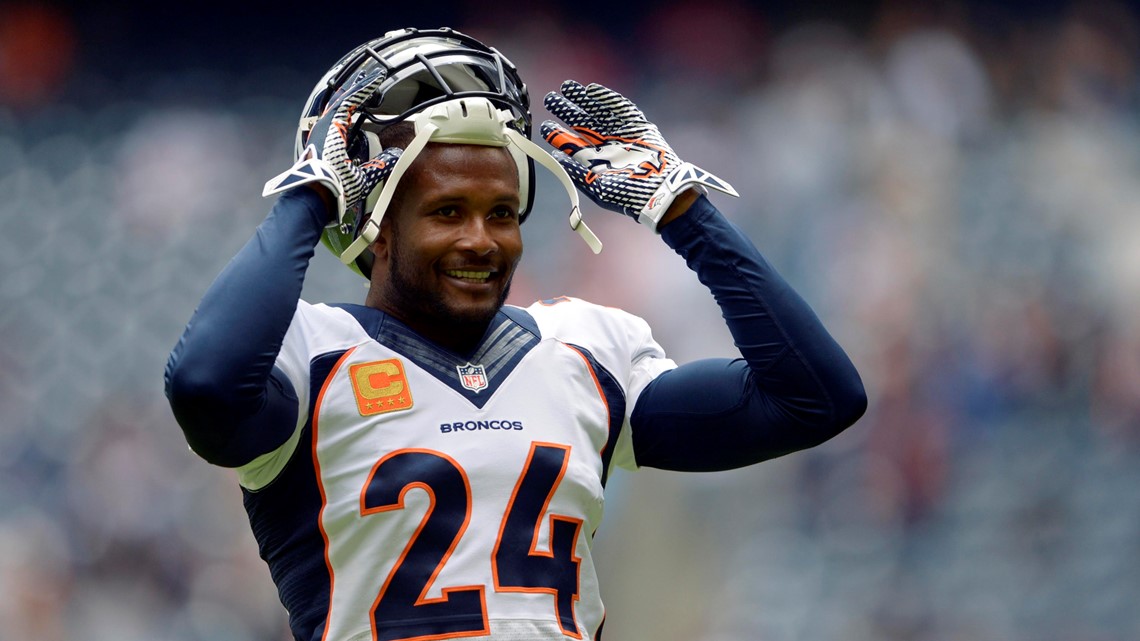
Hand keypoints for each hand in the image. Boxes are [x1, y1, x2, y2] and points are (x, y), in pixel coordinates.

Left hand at [263, 68, 401, 223]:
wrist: (309, 202)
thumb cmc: (333, 189)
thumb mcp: (363, 177)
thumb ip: (381, 164)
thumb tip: (396, 154)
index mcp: (334, 130)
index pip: (351, 100)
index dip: (365, 87)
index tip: (376, 76)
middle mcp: (323, 128)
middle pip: (339, 100)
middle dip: (355, 87)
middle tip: (366, 76)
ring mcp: (317, 136)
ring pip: (332, 109)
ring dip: (345, 99)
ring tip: (356, 92)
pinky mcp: (316, 146)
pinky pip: (329, 121)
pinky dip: (339, 113)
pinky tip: (344, 117)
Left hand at [540, 80, 736, 230]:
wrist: (659, 190)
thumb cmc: (628, 194)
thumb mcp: (597, 186)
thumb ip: (577, 171)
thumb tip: (555, 156)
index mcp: (594, 159)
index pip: (571, 143)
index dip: (557, 133)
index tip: (545, 125)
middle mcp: (605, 143)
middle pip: (581, 122)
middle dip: (565, 110)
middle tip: (549, 99)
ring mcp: (620, 132)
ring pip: (597, 110)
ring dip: (582, 99)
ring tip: (566, 87)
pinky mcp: (636, 124)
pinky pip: (619, 107)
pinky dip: (606, 98)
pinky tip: (591, 89)